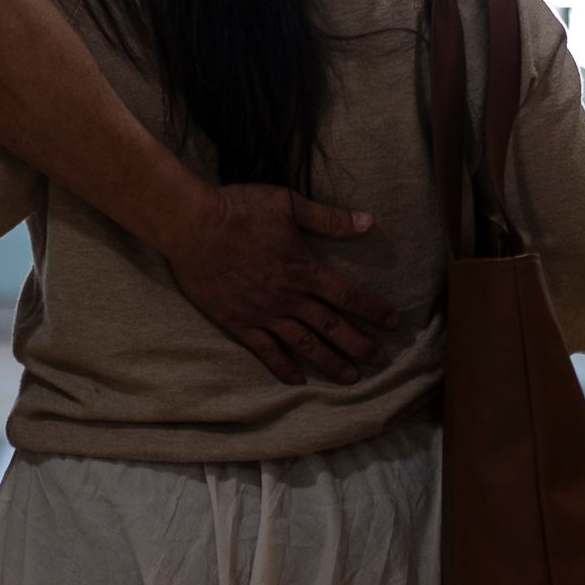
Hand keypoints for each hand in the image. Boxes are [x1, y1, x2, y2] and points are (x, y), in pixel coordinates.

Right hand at [167, 186, 390, 381]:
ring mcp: (264, 313)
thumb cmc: (239, 210)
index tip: (392, 323)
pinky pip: (266, 350)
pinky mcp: (239, 322)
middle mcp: (289, 297)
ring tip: (349, 378)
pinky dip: (283, 367)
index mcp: (304, 270)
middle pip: (332, 327)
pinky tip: (298, 380)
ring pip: (304, 344)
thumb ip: (329, 219)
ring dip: (329, 362)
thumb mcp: (288, 204)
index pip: (347, 295)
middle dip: (359, 345)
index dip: (373, 310)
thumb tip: (368, 222)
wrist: (192, 226)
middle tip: (379, 360)